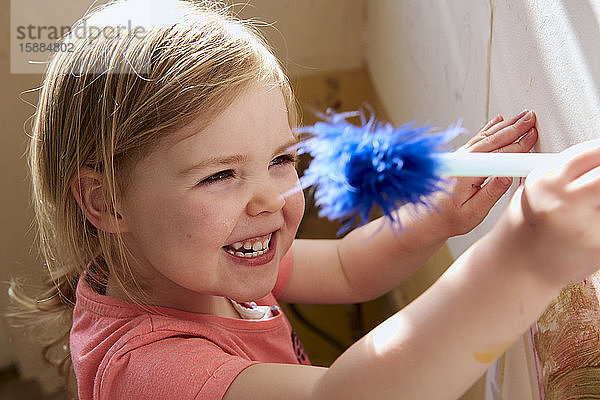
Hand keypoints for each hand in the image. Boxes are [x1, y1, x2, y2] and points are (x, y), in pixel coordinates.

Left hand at [427, 110, 537, 236]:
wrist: (427, 219)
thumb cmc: (449, 218)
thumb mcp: (473, 212)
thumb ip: (491, 193)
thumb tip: (508, 175)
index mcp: (465, 174)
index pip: (497, 156)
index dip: (517, 145)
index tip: (532, 137)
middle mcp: (460, 162)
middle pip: (492, 140)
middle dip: (514, 128)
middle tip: (531, 118)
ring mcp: (459, 158)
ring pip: (485, 137)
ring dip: (505, 126)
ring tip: (521, 117)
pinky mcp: (459, 159)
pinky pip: (477, 139)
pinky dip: (489, 129)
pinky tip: (498, 121)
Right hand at [498, 141, 599, 286]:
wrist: (517, 269)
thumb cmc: (527, 230)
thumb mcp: (537, 191)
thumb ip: (568, 175)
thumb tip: (598, 161)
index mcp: (544, 182)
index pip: (591, 153)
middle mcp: (562, 201)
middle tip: (598, 189)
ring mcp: (583, 224)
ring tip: (592, 209)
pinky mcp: (599, 246)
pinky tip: (591, 225)